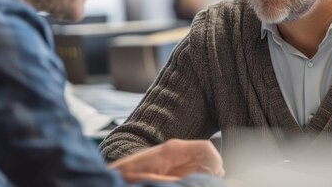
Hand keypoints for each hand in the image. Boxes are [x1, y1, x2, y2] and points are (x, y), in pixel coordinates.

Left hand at [109, 139, 224, 182]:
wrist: (114, 176)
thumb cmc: (127, 176)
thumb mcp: (150, 179)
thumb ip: (172, 181)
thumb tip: (195, 182)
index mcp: (173, 149)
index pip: (206, 148)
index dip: (217, 161)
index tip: (217, 177)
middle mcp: (177, 152)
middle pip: (207, 157)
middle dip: (214, 171)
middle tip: (212, 184)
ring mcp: (176, 160)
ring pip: (202, 166)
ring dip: (207, 176)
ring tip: (205, 184)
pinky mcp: (173, 169)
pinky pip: (193, 172)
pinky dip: (199, 179)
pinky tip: (195, 184)